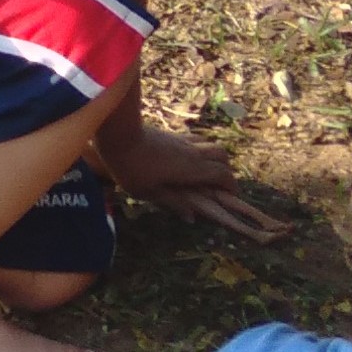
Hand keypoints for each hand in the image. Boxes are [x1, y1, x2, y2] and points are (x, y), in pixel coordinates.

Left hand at [105, 125, 290, 240]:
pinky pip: (197, 139)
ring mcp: (183, 140)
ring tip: (207, 170)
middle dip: (226, 170)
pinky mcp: (173, 134)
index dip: (231, 185)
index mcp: (192, 169)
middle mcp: (193, 153)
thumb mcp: (151, 193)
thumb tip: (192, 217)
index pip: (223, 174)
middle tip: (220, 184)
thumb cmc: (132, 169)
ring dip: (215, 157)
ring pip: (211, 145)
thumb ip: (174, 203)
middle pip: (222, 156)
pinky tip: (190, 157)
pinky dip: (202, 149)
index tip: (232, 196)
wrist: (119, 135)